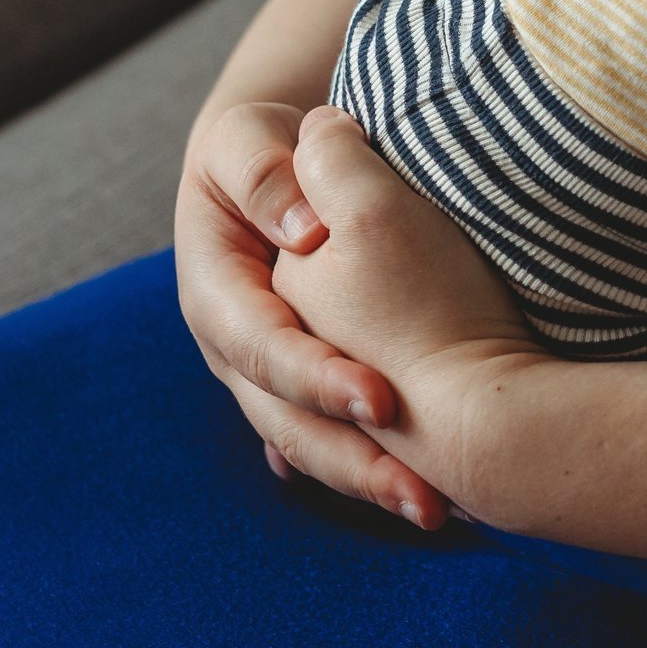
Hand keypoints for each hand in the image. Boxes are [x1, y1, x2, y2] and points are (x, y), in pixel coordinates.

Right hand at [268, 106, 544, 519]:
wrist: (263, 168)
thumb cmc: (257, 149)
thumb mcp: (243, 140)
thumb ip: (262, 172)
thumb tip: (302, 228)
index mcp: (215, 292)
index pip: (263, 345)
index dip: (316, 376)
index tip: (380, 399)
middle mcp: (234, 350)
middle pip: (287, 419)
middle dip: (351, 458)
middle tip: (420, 487)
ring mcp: (266, 377)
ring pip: (311, 444)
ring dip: (369, 480)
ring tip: (431, 507)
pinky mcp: (302, 387)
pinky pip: (331, 439)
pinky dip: (371, 467)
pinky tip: (416, 497)